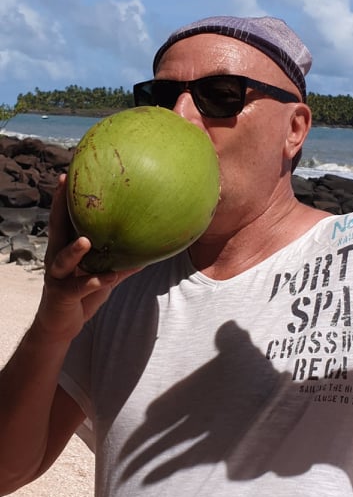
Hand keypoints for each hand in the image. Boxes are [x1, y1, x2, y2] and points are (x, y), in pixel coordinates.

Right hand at [36, 175, 139, 343]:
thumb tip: (152, 246)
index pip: (66, 215)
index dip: (65, 195)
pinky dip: (94, 281)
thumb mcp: (104, 271)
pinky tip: (111, 276)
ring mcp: (57, 276)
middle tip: (61, 185)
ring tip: (87, 240)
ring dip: (74, 249)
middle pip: (56, 227)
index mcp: (67, 245)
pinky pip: (78, 287)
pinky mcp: (61, 295)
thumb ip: (123, 258)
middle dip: (57, 206)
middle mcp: (57, 256)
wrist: (63, 324)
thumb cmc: (84, 291)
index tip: (69, 171)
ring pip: (62, 259)